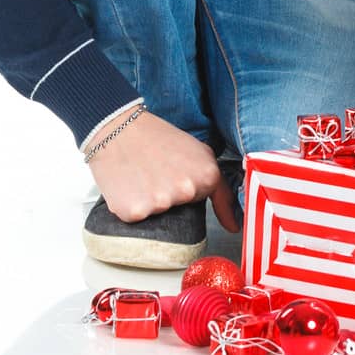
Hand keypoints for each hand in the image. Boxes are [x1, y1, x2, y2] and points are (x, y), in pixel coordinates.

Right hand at [88, 109, 239, 232]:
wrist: (120, 130)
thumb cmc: (157, 138)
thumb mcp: (198, 151)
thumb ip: (217, 183)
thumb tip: (233, 224)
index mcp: (206, 176)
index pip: (215, 201)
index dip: (214, 205)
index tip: (228, 224)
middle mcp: (186, 192)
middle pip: (183, 208)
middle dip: (174, 194)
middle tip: (161, 173)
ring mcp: (161, 204)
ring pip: (160, 214)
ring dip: (152, 200)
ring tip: (145, 175)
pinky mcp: (135, 212)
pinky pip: (138, 217)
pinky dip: (133, 206)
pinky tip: (131, 186)